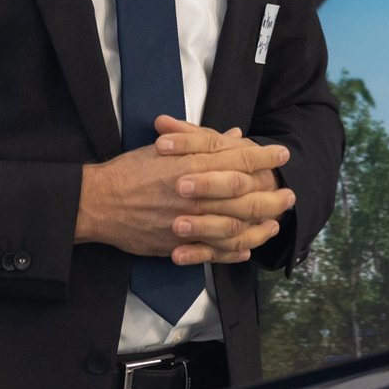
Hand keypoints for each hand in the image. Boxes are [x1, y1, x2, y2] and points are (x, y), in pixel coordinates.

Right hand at [75, 125, 289, 263]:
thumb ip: (203, 143)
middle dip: (272, 194)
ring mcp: (188, 222)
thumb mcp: (166, 147)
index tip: (283, 154)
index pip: (238, 159)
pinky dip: (233, 252)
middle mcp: (195, 193)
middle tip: (290, 194)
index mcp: (192, 165)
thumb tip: (234, 136)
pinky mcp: (178, 244)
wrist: (98, 202)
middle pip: (245, 195)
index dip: (264, 157)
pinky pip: (213, 251)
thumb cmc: (130, 171)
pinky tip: (247, 250)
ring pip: (234, 226)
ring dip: (260, 226)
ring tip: (276, 223)